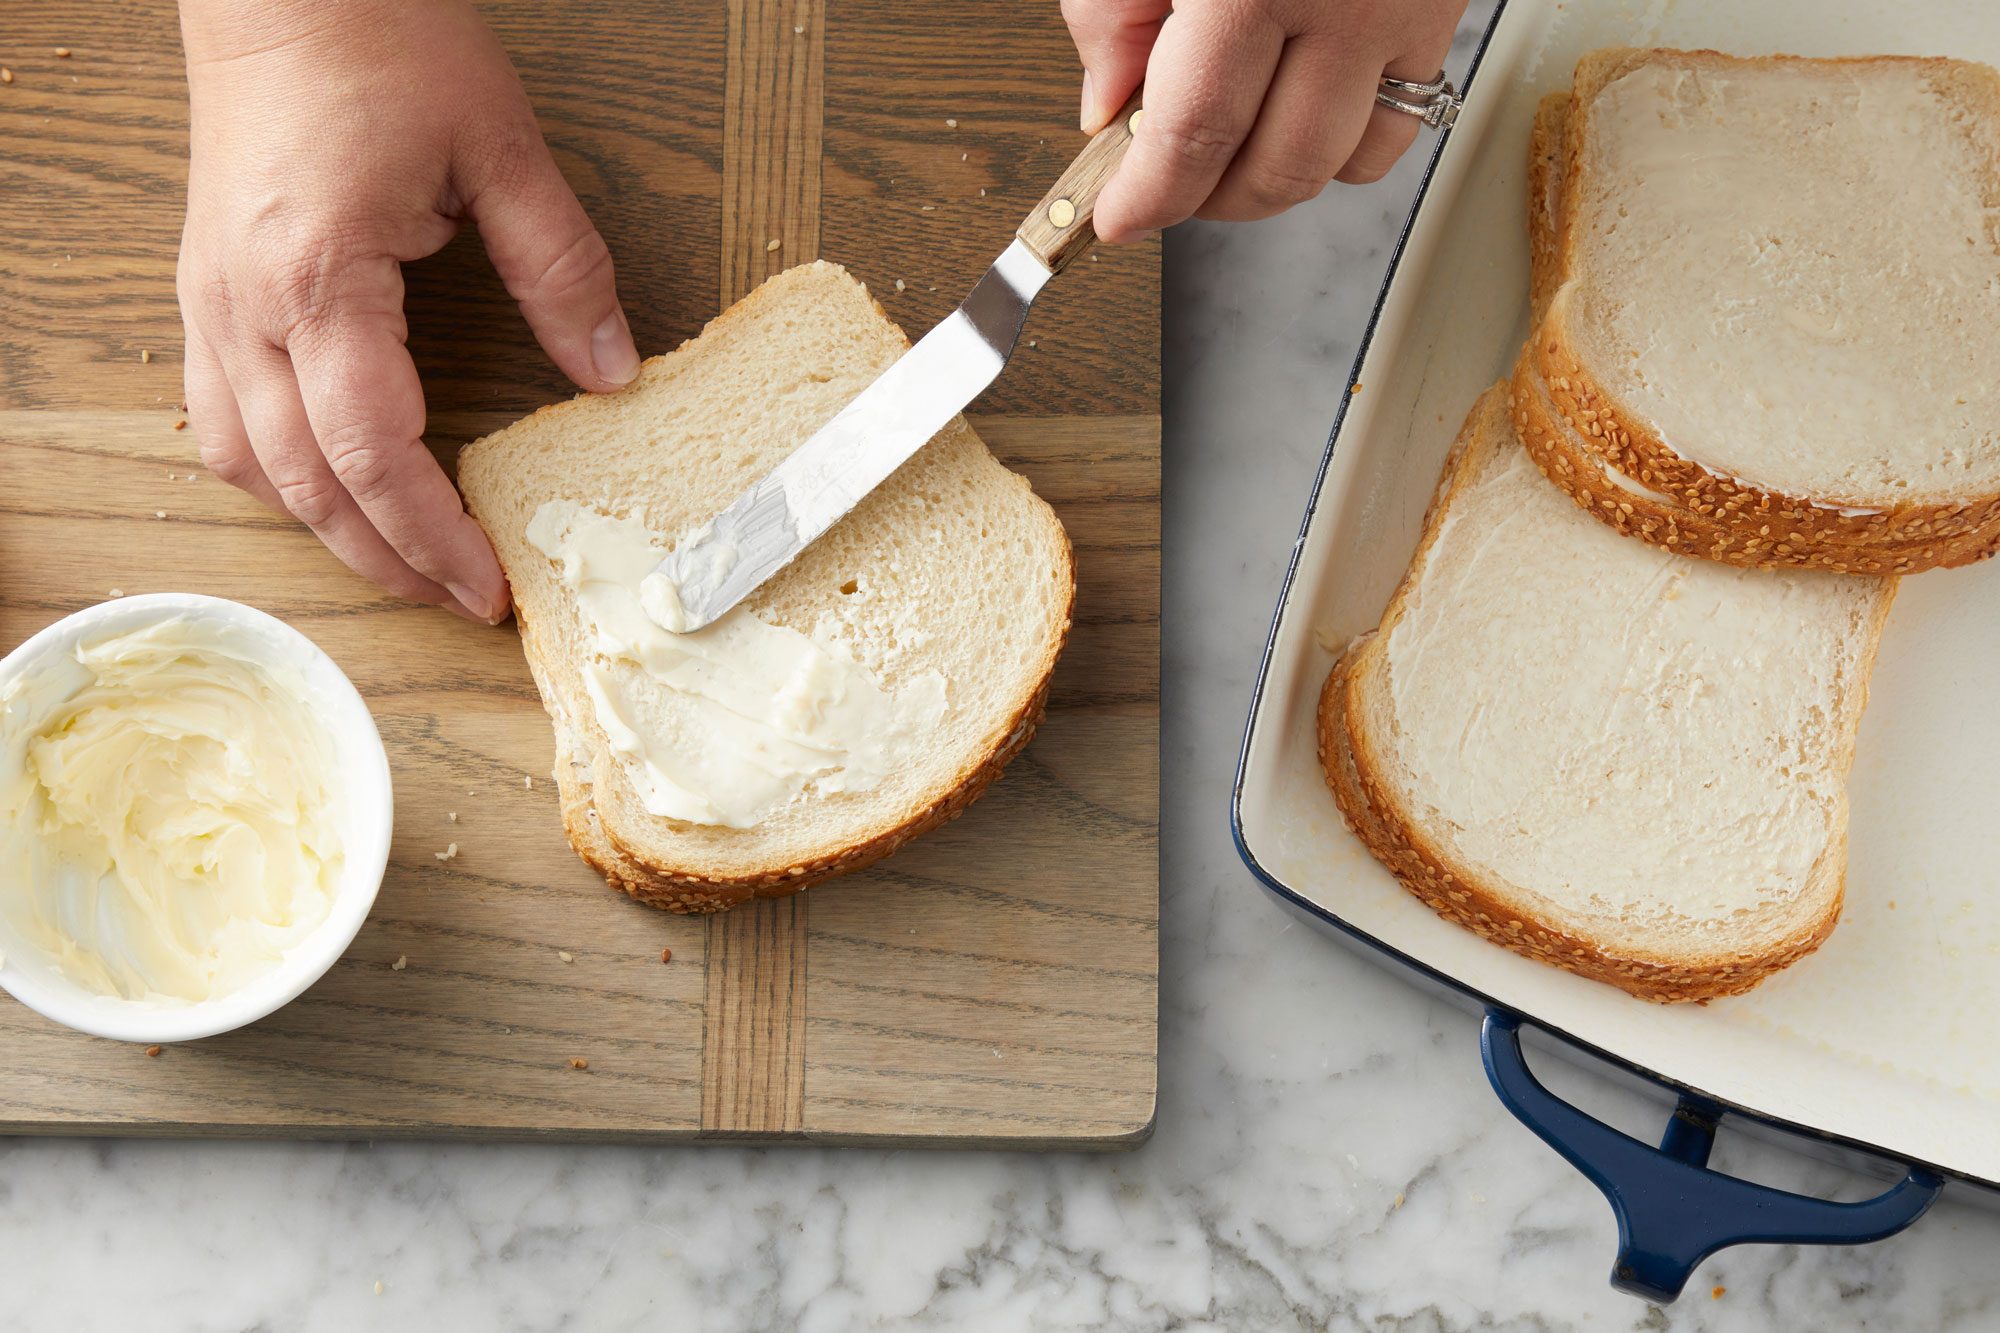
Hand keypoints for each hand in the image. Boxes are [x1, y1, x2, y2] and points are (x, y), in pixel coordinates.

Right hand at [177, 0, 640, 621]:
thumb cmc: (376, 36)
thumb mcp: (502, 150)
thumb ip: (561, 270)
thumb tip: (613, 371)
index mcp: (320, 278)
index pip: (373, 454)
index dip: (433, 537)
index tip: (489, 588)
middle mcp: (248, 305)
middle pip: (307, 483)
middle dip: (389, 561)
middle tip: (464, 602)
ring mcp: (212, 300)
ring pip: (250, 462)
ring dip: (327, 529)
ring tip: (406, 564)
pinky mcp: (208, 287)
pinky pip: (222, 414)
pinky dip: (277, 472)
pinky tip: (326, 486)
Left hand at [1062, 0, 1467, 240]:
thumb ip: (1108, 8)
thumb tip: (1108, 105)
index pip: (1196, 134)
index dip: (1149, 196)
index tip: (1118, 216)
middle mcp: (1344, 0)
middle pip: (1278, 170)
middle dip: (1209, 200)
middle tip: (1163, 182)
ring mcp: (1402, 10)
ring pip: (1346, 164)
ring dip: (1277, 179)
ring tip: (1227, 146)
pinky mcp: (1439, 8)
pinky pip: (1399, 120)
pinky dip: (1343, 143)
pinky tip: (1296, 109)